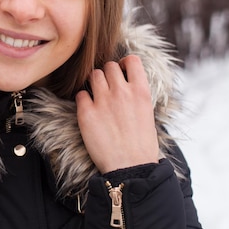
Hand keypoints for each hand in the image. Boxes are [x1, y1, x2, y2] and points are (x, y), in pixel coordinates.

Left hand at [75, 55, 158, 173]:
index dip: (125, 63)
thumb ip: (136, 94)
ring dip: (94, 82)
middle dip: (108, 73)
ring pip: (93, 75)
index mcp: (141, 92)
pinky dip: (83, 99)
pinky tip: (89, 110)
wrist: (130, 168)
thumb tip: (127, 82)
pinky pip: (80, 94)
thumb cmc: (141, 144)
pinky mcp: (86, 112)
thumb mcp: (148, 113)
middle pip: (109, 66)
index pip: (132, 61)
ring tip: (98, 96)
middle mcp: (122, 92)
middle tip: (108, 86)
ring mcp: (102, 101)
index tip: (122, 69)